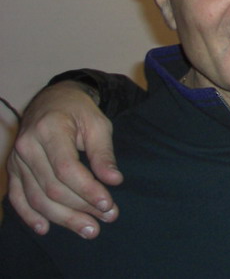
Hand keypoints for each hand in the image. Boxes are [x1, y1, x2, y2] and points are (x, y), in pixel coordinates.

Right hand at [6, 81, 122, 237]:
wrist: (52, 100)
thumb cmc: (79, 111)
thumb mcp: (98, 124)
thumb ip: (104, 153)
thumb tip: (114, 180)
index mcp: (49, 130)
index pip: (67, 168)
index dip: (87, 189)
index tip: (108, 203)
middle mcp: (27, 146)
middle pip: (52, 187)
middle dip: (81, 207)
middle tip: (107, 218)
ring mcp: (16, 160)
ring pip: (37, 197)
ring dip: (63, 218)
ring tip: (88, 229)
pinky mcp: (13, 170)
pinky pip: (17, 197)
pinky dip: (29, 215)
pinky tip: (45, 228)